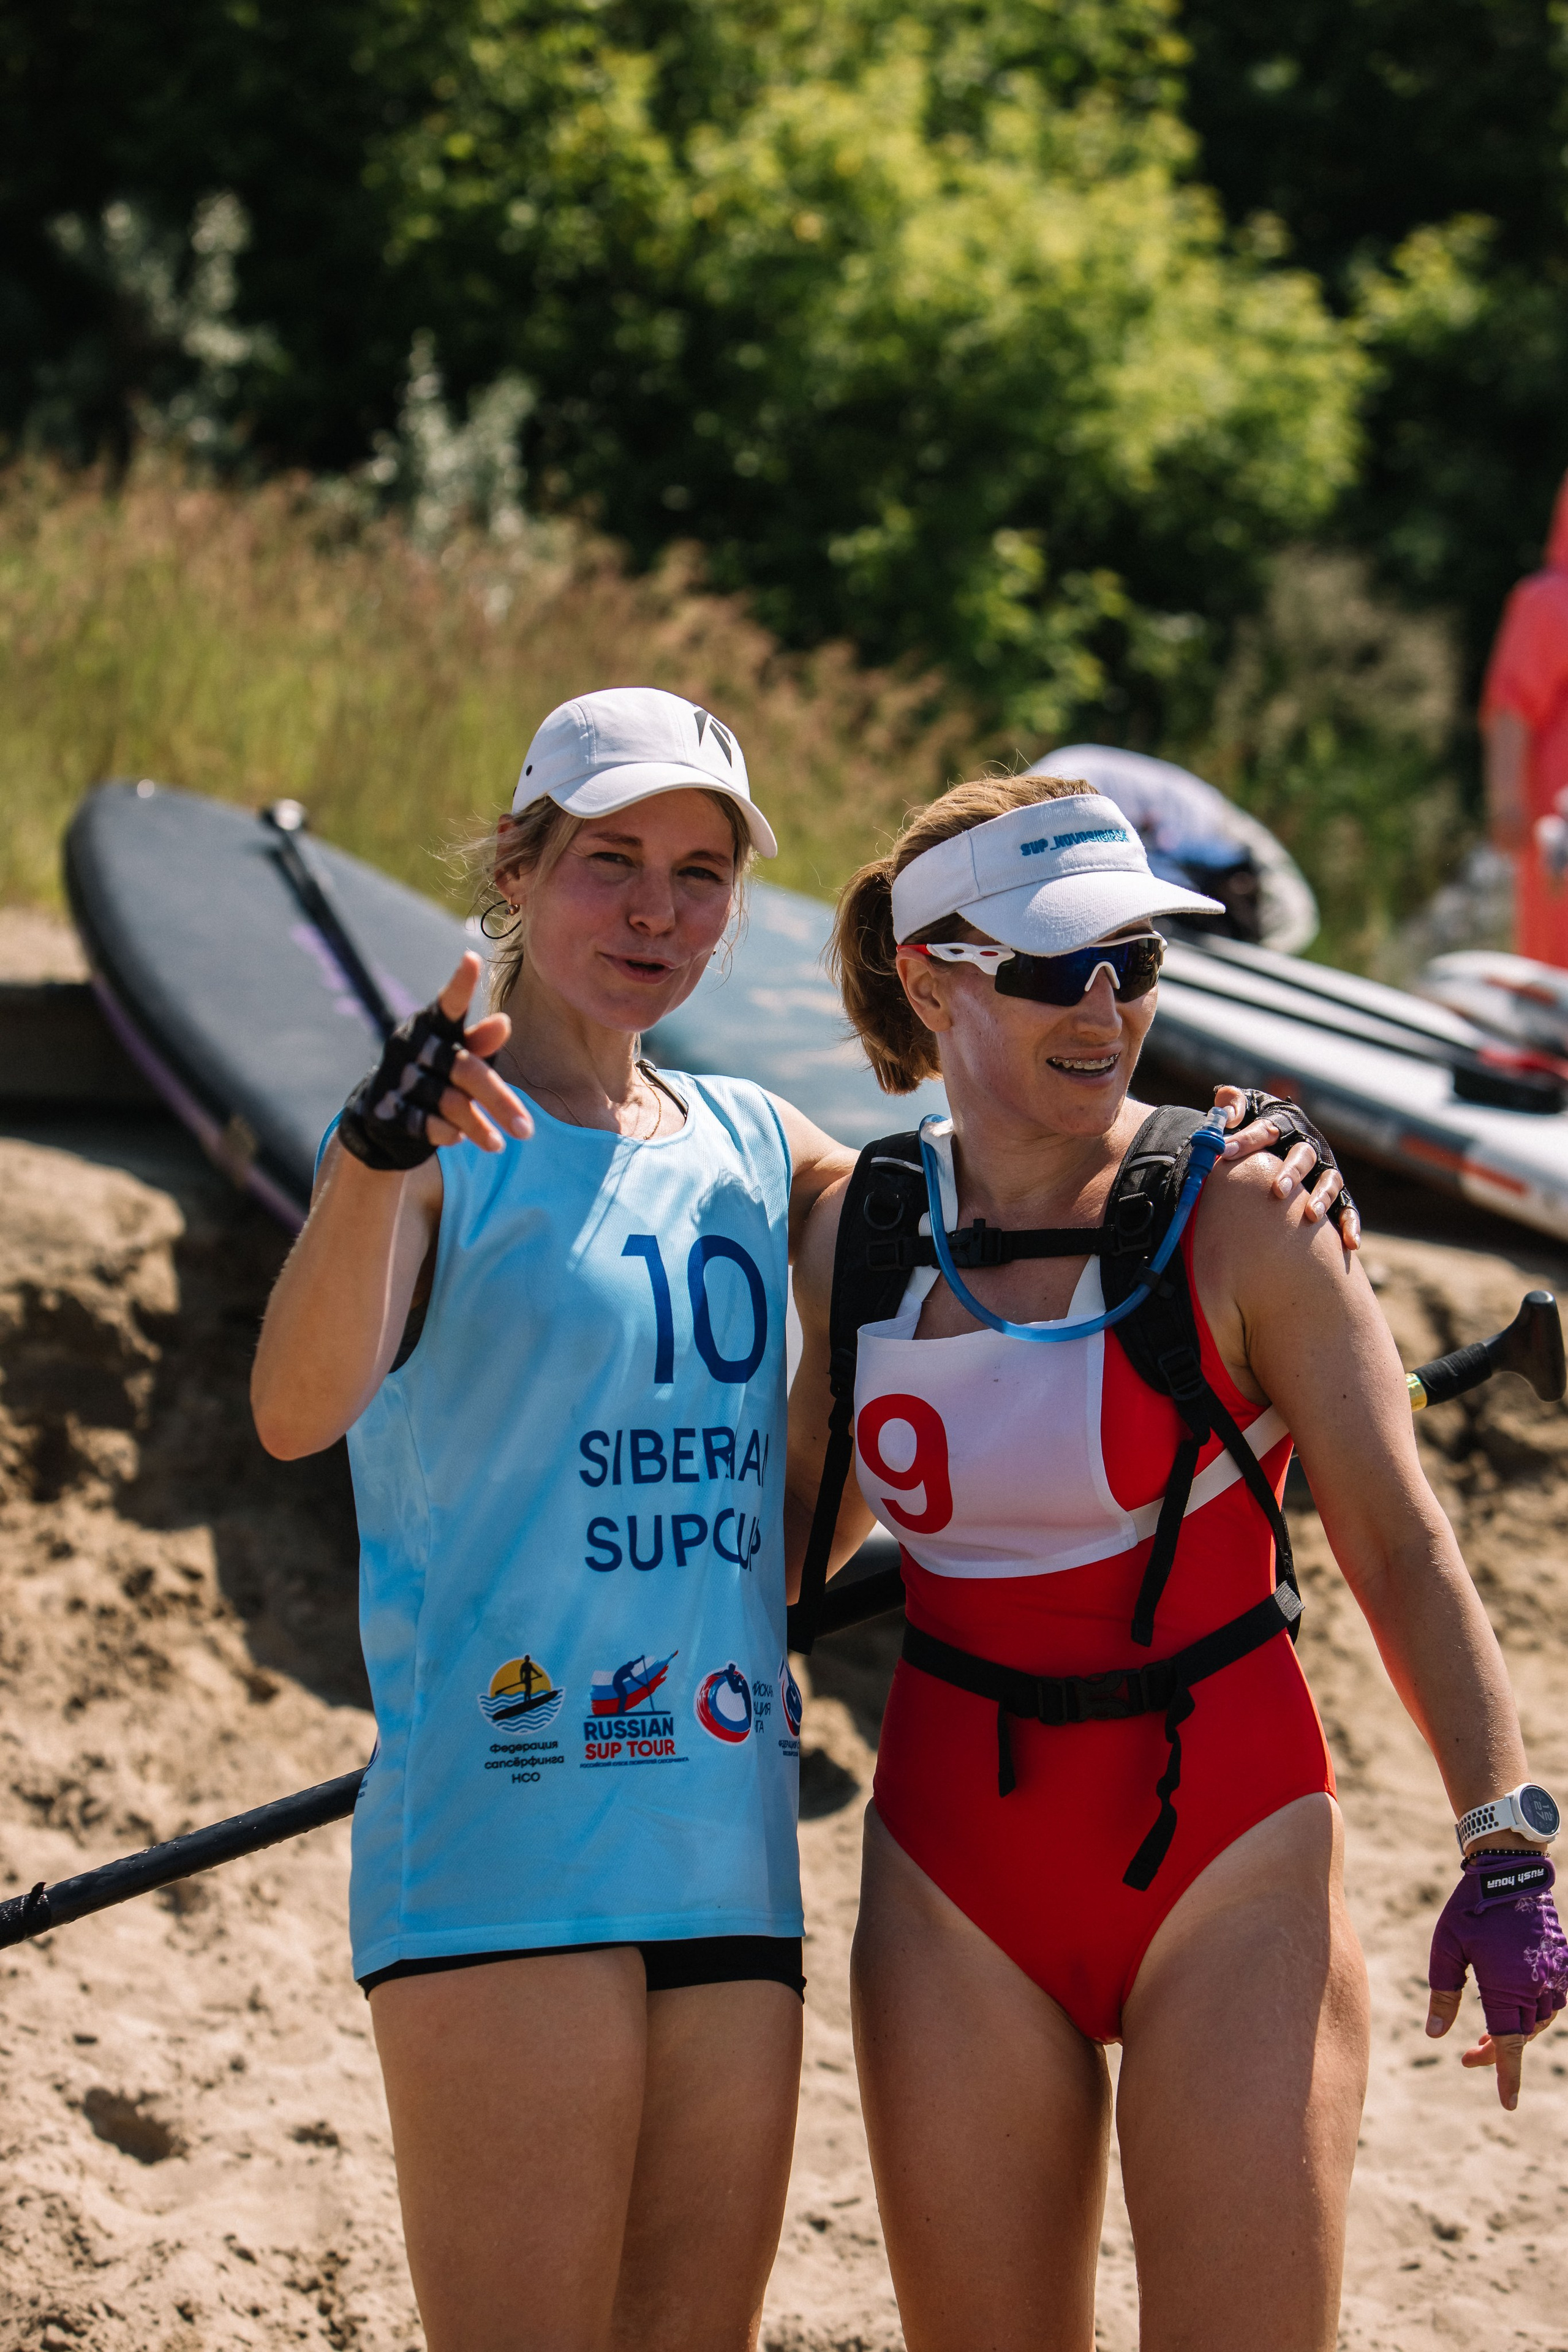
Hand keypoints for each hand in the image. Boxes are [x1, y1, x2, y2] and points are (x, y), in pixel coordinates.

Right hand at [339, 954, 532, 1168]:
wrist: (384, 1117)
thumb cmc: (437, 1075)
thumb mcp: (459, 1057)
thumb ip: (480, 1042)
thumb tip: (504, 1022)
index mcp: (431, 1025)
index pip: (448, 1004)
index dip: (460, 984)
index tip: (472, 959)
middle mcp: (412, 1045)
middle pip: (466, 1071)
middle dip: (499, 1101)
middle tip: (527, 1131)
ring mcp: (398, 1076)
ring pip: (450, 1102)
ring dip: (478, 1126)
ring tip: (500, 1144)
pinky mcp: (388, 1108)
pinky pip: (425, 1123)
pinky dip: (447, 1133)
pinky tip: (461, 1139)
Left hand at [1213, 1086, 1360, 1248]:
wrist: (1282, 1136)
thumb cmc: (1256, 1124)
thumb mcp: (1244, 1108)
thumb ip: (1233, 1105)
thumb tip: (1227, 1110)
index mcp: (1284, 1124)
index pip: (1265, 1129)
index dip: (1246, 1140)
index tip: (1225, 1151)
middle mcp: (1308, 1145)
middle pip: (1302, 1155)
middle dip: (1292, 1172)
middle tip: (1277, 1190)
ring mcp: (1324, 1168)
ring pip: (1329, 1180)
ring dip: (1322, 1196)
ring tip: (1311, 1214)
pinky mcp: (1336, 1191)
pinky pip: (1347, 1207)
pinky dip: (1351, 1223)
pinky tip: (1350, 1243)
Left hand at [1426, 1851, 1567, 2109]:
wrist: (1509, 1870)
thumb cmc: (1470, 1907)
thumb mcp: (1447, 1947)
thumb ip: (1442, 1992)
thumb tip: (1435, 2035)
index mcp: (1508, 1985)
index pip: (1509, 2044)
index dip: (1507, 2075)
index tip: (1508, 2105)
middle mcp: (1537, 1985)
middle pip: (1522, 2036)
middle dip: (1498, 2052)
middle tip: (1469, 2058)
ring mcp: (1554, 1974)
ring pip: (1540, 2020)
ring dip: (1517, 2032)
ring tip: (1488, 2037)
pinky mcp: (1561, 1962)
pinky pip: (1552, 1999)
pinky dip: (1534, 2011)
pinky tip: (1514, 2006)